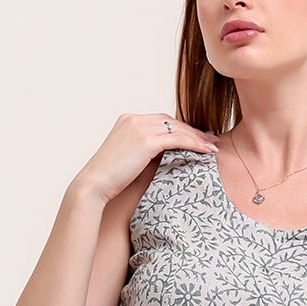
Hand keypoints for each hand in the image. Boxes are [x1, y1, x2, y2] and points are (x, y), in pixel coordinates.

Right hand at [77, 112, 218, 204]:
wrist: (94, 185)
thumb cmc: (110, 178)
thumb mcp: (129, 157)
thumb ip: (147, 150)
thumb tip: (171, 153)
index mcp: (127, 120)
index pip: (161, 120)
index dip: (180, 129)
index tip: (196, 138)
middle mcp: (133, 119)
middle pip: (171, 121)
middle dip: (193, 131)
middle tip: (211, 140)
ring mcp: (139, 128)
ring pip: (177, 129)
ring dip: (198, 138)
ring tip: (213, 147)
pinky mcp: (146, 141)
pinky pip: (177, 139)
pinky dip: (194, 144)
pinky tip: (206, 151)